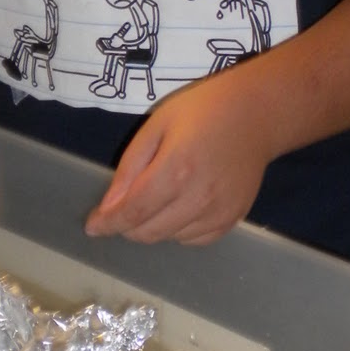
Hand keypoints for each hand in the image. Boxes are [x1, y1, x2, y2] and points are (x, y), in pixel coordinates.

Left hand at [84, 75, 272, 245]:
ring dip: (154, 227)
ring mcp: (219, 212)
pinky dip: (179, 231)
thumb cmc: (203, 110)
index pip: (132, 212)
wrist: (256, 114)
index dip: (107, 223)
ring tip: (158, 197)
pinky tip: (181, 208)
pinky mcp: (234, 218)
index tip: (92, 227)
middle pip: (149, 232)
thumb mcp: (157, 126)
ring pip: (170, 238)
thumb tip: (109, 207)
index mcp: (175, 170)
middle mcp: (198, 197)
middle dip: (127, 225)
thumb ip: (130, 167)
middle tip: (124, 207)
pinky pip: (195, 240)